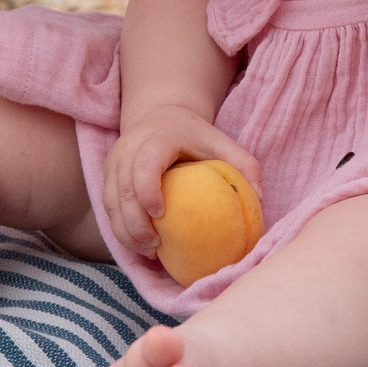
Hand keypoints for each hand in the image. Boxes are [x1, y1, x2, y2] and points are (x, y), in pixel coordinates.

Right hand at [101, 106, 259, 257]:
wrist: (159, 115)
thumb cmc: (193, 135)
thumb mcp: (221, 141)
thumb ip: (243, 164)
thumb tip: (260, 197)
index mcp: (156, 138)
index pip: (144, 165)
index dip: (147, 190)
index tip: (160, 215)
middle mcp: (128, 148)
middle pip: (122, 189)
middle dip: (134, 223)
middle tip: (155, 246)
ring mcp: (114, 162)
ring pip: (110, 202)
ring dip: (125, 231)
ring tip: (149, 251)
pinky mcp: (107, 175)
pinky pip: (107, 207)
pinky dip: (120, 229)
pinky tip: (140, 246)